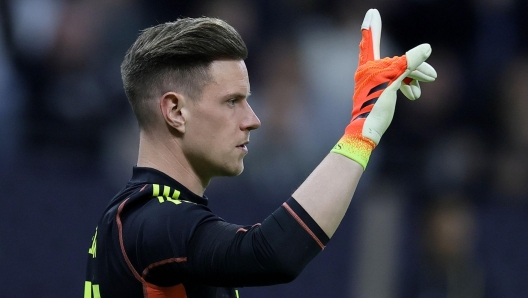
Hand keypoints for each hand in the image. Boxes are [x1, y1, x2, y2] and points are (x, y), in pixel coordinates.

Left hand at [331, 8, 436, 168]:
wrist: (366, 131)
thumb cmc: (374, 108)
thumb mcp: (393, 83)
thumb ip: (408, 63)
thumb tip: (426, 48)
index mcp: (368, 66)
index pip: (370, 41)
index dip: (372, 26)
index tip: (372, 12)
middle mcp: (369, 72)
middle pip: (395, 61)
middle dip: (415, 65)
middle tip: (432, 75)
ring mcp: (374, 83)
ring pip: (399, 72)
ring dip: (414, 77)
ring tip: (428, 84)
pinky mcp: (380, 93)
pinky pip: (397, 83)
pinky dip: (408, 86)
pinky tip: (415, 94)